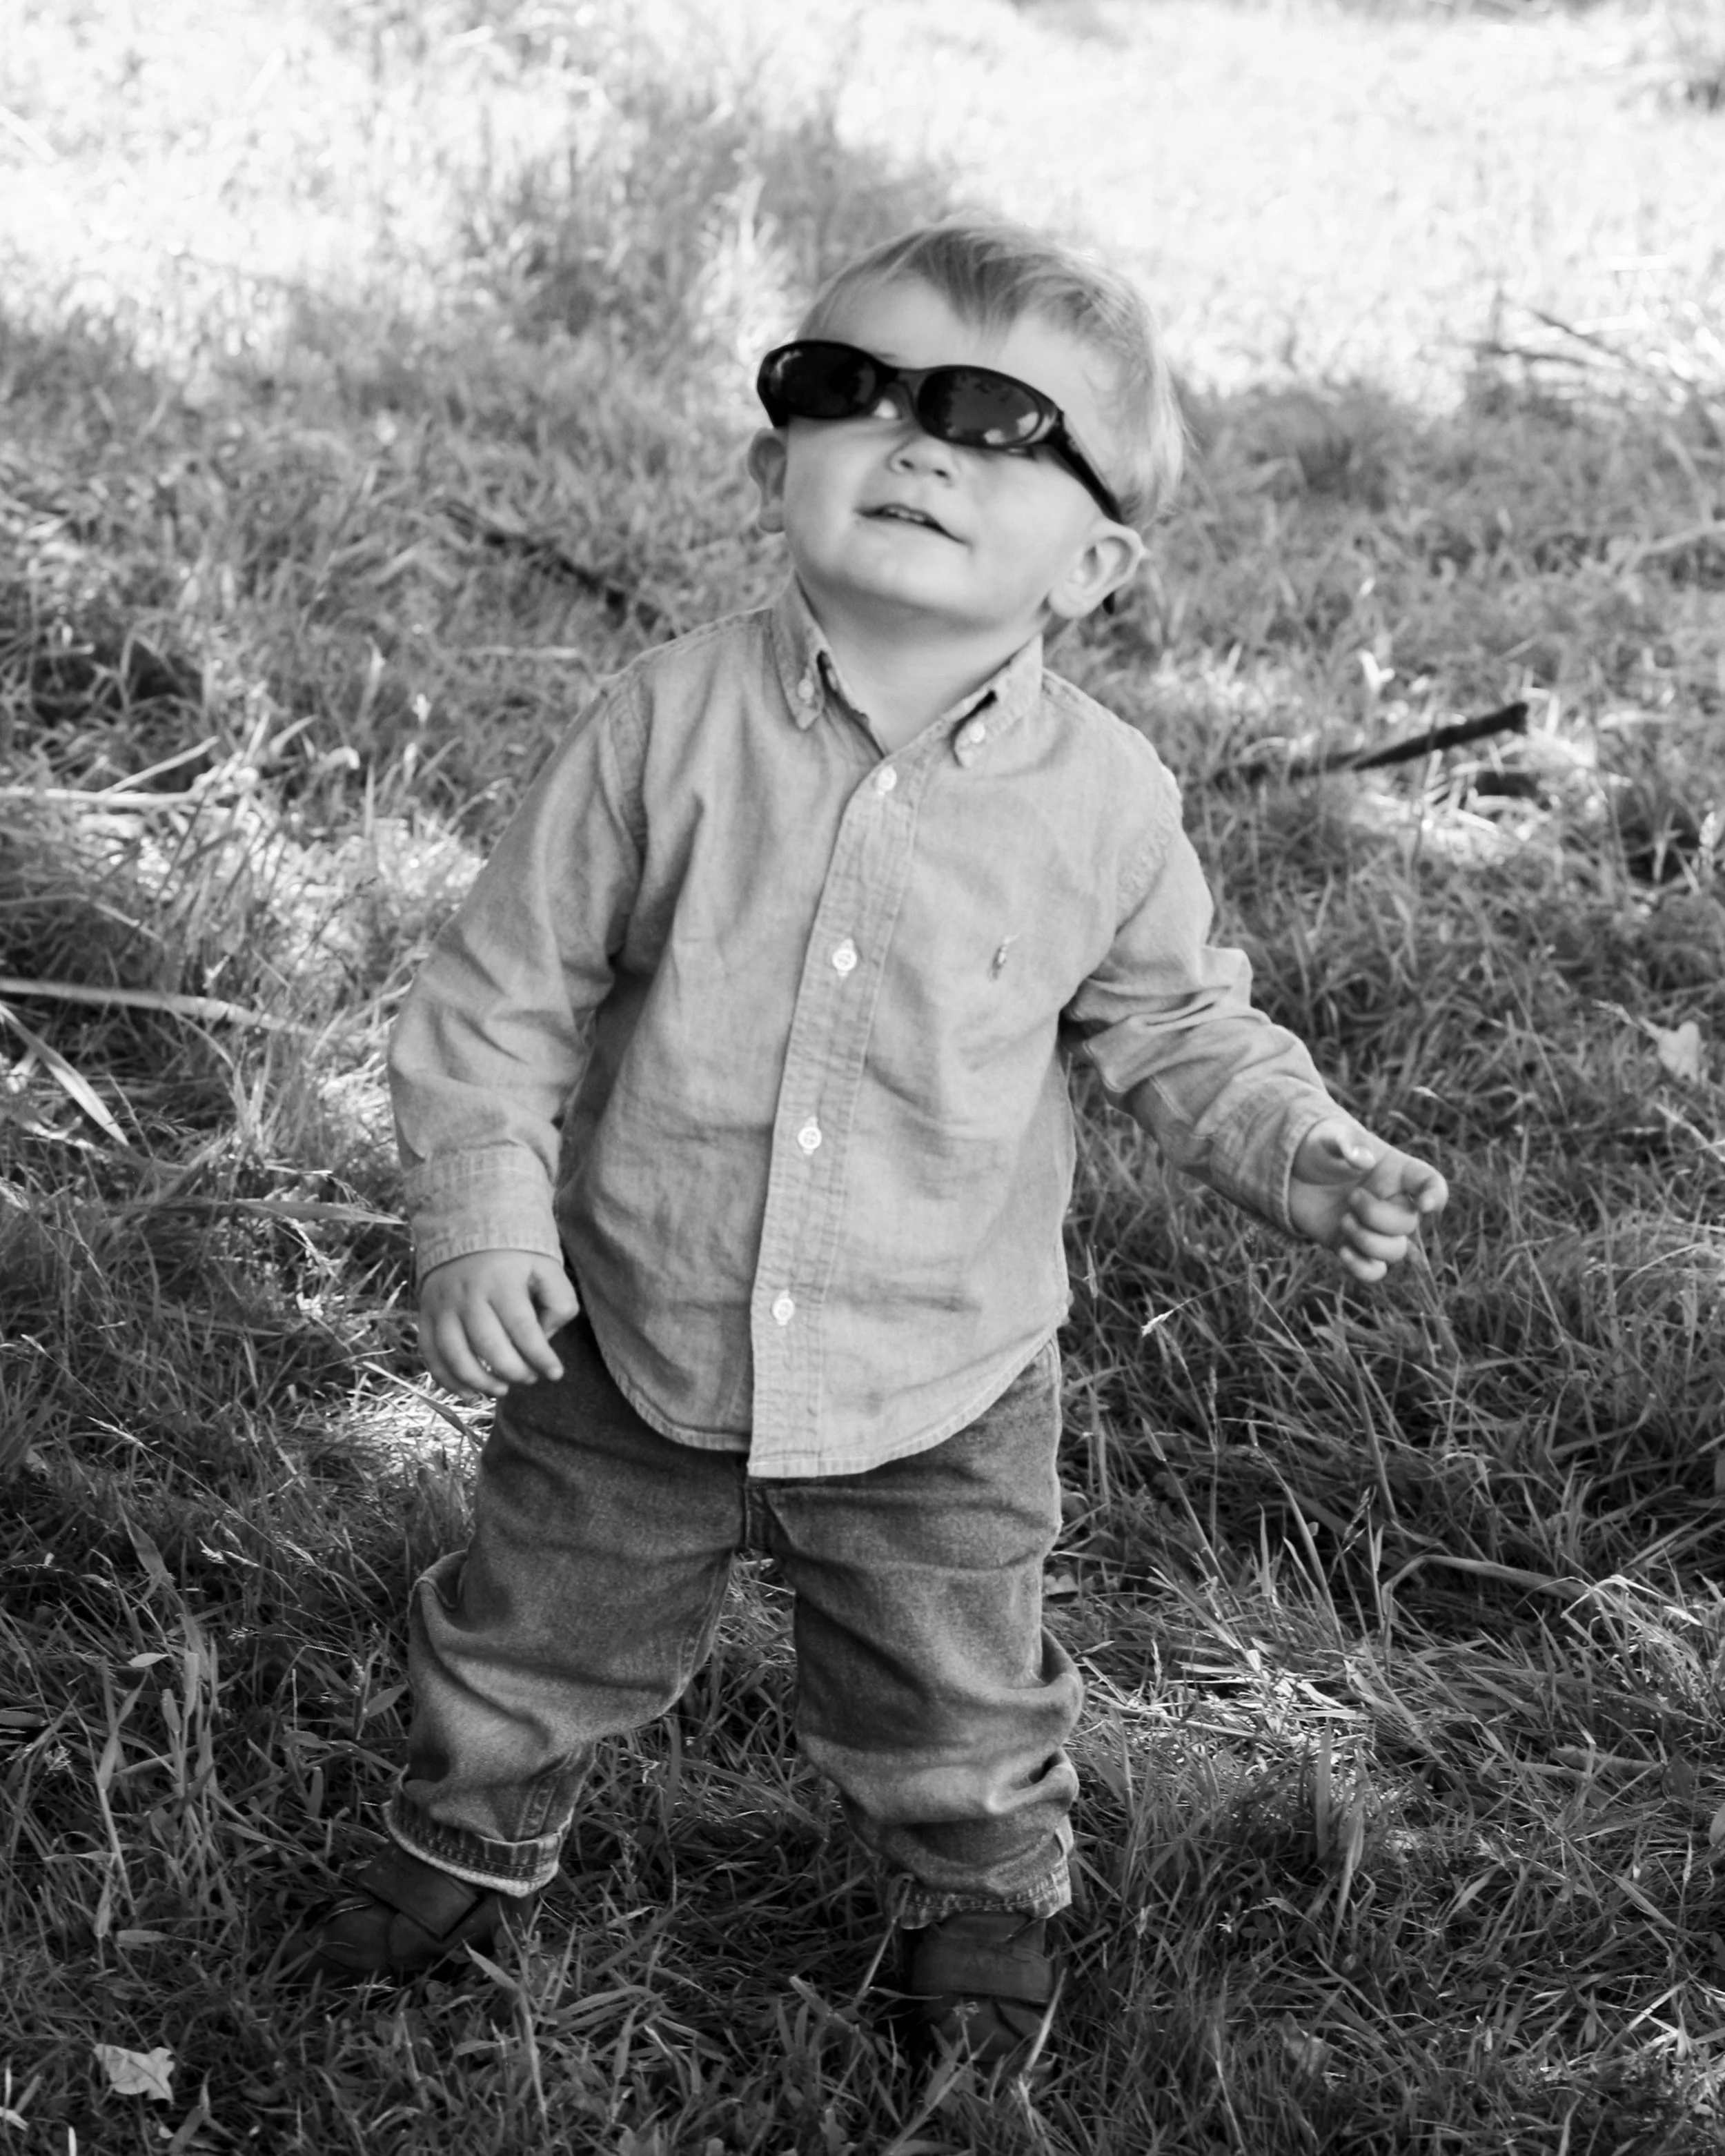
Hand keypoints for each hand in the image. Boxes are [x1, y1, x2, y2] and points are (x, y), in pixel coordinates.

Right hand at [418, 1249, 580, 1397]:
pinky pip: (430, 1353)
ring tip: (501, 1390)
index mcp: (501, 1281)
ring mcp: (442, 1305)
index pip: (522, 1328)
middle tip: (529, 1378)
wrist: (468, 1227)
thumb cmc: (517, 1258)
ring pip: (455, 1354)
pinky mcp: (425, 1313)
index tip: (555, 1373)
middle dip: (513, 1371)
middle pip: (488, 1345)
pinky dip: (446, 1379)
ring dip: (479, 1381)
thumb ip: (557, 1302)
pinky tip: (469, 1393)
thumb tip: (545, 1340)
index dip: (540, 1357)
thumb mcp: (547, 1268)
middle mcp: (467, 1294)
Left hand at [1287, 1118, 1447, 1282]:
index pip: (1431, 1184)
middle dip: (1378, 1215)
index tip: (1424, 1206)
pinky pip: (1373, 1271)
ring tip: (1343, 1220)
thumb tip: (1364, 1159)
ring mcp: (1374, 1228)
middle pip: (1409, 1224)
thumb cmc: (1317, 1147)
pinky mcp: (1353, 1246)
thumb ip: (1348, 1141)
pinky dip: (1362, 1268)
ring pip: (1396, 1252)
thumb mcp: (1329, 1136)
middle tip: (1351, 1197)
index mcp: (1397, 1172)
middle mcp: (1392, 1202)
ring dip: (1369, 1242)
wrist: (1288, 1171)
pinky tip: (1342, 1251)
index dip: (1436, 1197)